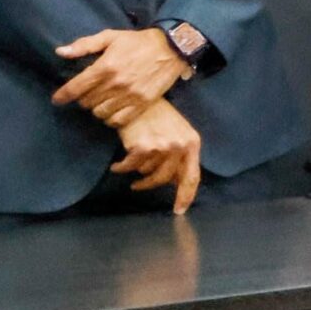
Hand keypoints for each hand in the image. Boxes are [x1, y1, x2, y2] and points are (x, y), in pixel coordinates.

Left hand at [52, 27, 191, 128]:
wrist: (172, 48)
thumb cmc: (138, 41)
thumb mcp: (110, 37)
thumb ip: (84, 45)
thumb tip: (60, 52)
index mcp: (105, 67)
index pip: (75, 88)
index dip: (62, 96)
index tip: (57, 99)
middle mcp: (116, 84)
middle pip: (87, 102)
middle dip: (83, 98)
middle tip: (88, 93)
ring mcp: (130, 95)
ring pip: (100, 113)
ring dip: (97, 108)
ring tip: (100, 102)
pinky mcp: (143, 103)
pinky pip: (119, 120)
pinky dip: (111, 118)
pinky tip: (112, 111)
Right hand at [112, 100, 202, 214]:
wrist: (138, 99)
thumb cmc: (157, 117)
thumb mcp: (176, 134)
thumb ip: (179, 157)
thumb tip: (175, 182)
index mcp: (192, 143)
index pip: (192, 176)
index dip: (185, 196)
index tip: (178, 210)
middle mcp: (181, 146)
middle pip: (166, 179)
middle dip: (150, 184)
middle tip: (138, 185)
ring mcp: (163, 147)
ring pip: (147, 173)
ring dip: (137, 171)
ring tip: (130, 162)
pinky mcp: (143, 147)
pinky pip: (130, 168)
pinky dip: (122, 168)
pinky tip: (118, 165)